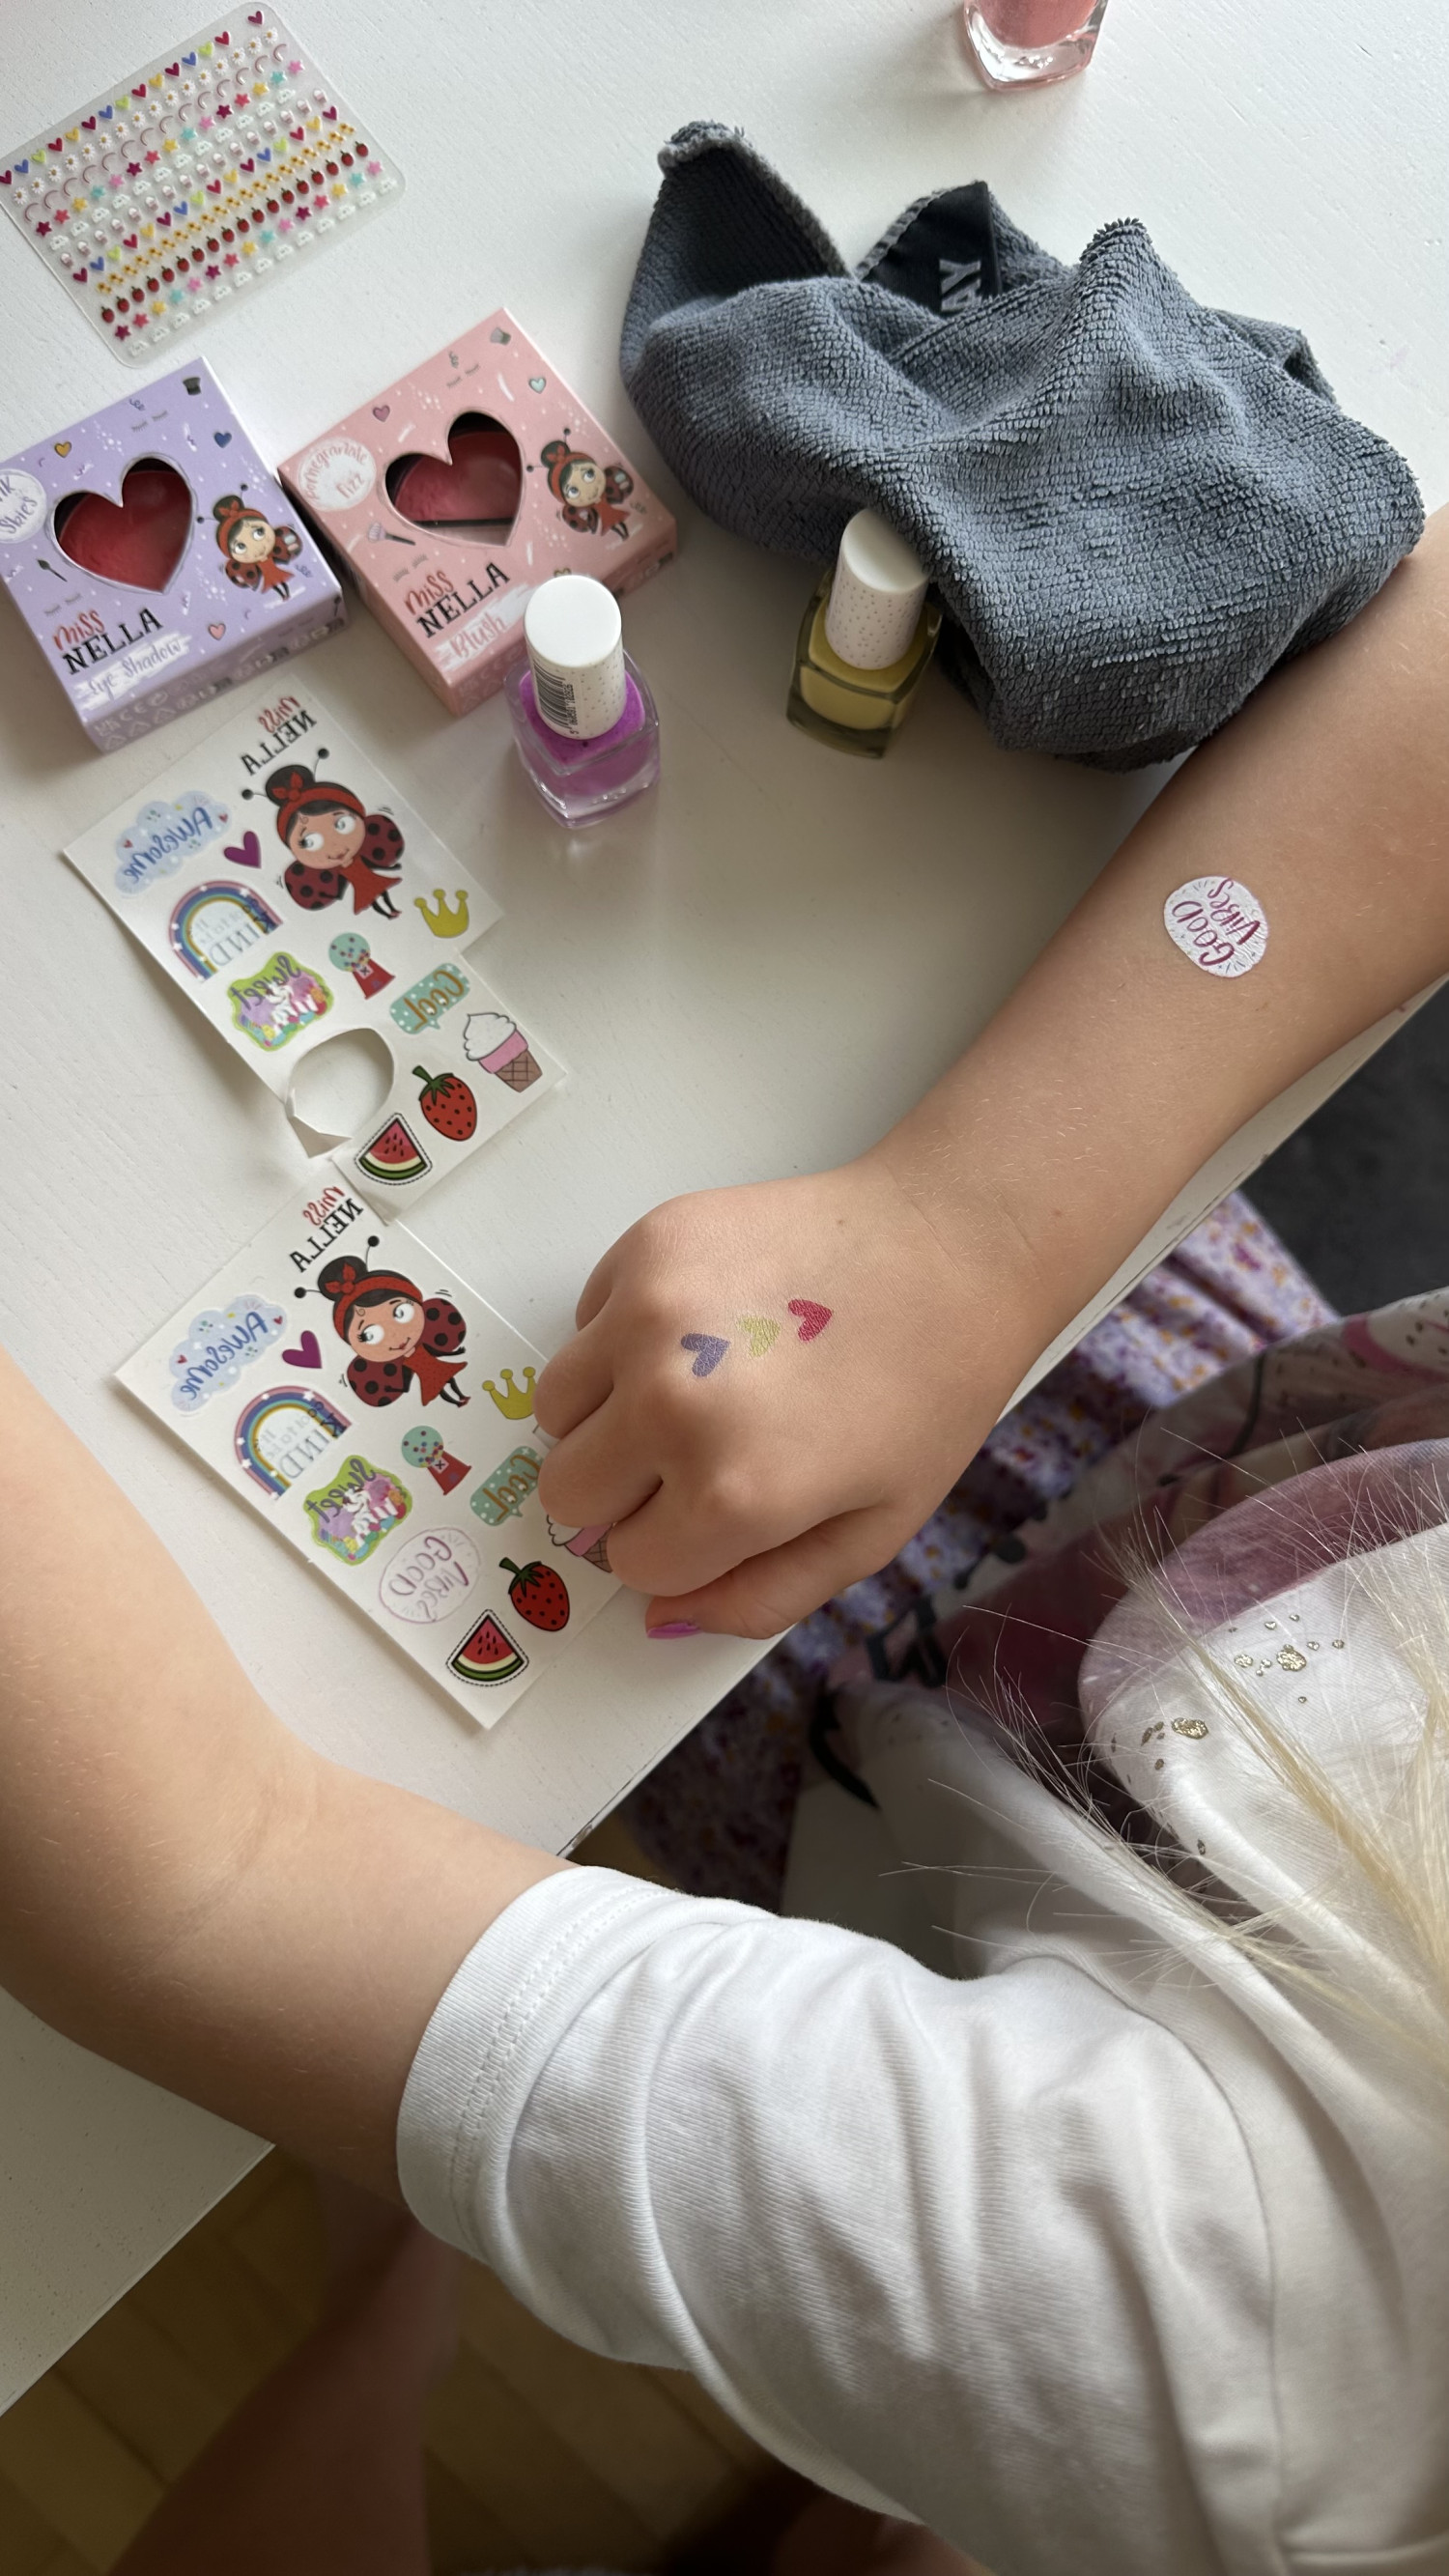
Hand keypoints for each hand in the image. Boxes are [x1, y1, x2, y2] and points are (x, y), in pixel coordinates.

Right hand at [534, 1158, 1040, 1637]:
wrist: (950, 1246)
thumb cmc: (927, 1395)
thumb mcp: (873, 1530)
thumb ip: (763, 1596)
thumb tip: (658, 1615)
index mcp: (732, 1495)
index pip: (631, 1562)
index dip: (677, 1547)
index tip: (726, 1509)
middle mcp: (670, 1407)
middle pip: (569, 1493)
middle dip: (626, 1493)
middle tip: (700, 1455)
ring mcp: (646, 1318)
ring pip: (555, 1410)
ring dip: (605, 1416)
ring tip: (692, 1389)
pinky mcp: (644, 1246)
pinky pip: (582, 1325)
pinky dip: (620, 1340)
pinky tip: (707, 1326)